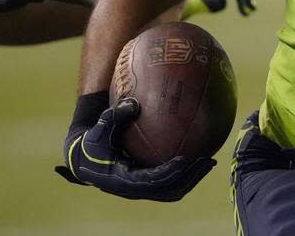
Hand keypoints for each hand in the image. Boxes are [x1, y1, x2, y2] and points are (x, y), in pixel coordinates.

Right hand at [55, 94, 214, 201]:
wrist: (84, 158)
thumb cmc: (93, 140)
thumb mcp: (100, 127)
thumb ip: (115, 116)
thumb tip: (133, 103)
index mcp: (122, 179)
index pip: (151, 181)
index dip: (169, 172)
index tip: (185, 160)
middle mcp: (134, 189)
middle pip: (168, 190)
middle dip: (190, 177)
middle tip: (208, 161)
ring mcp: (141, 190)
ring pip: (172, 191)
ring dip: (192, 179)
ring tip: (209, 162)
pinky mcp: (146, 185)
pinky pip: (170, 185)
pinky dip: (185, 176)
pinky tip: (199, 159)